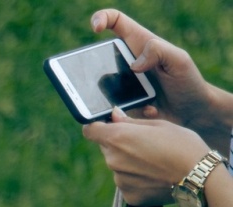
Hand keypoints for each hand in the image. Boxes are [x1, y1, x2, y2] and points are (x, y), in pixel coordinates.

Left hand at [83, 108, 212, 204]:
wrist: (199, 176)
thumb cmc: (183, 144)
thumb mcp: (160, 125)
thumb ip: (131, 121)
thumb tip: (113, 115)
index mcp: (118, 138)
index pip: (90, 130)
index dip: (97, 127)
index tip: (107, 126)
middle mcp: (112, 160)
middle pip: (107, 148)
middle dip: (120, 144)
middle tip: (145, 144)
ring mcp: (119, 180)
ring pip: (118, 166)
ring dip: (129, 163)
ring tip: (156, 162)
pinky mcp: (128, 196)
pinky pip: (127, 184)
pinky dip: (137, 179)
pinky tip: (156, 177)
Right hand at [91, 9, 215, 136]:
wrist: (189, 112)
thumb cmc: (187, 82)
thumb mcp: (180, 60)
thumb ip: (159, 51)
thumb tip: (134, 64)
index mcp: (137, 44)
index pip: (115, 22)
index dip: (101, 18)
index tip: (95, 29)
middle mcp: (122, 62)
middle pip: (95, 58)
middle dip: (92, 69)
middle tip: (110, 83)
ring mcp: (116, 84)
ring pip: (96, 88)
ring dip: (111, 97)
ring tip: (142, 102)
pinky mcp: (116, 105)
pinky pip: (108, 109)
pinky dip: (124, 112)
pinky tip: (147, 111)